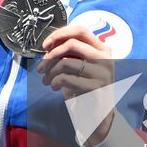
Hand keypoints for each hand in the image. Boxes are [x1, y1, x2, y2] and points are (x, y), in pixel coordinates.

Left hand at [37, 25, 116, 145]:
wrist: (97, 116)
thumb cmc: (85, 88)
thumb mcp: (79, 66)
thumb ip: (70, 53)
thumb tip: (49, 45)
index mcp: (102, 49)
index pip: (80, 30)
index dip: (60, 34)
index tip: (45, 45)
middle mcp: (106, 58)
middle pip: (72, 43)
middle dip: (51, 54)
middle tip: (41, 66)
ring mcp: (103, 73)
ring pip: (67, 62)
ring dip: (50, 71)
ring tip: (46, 80)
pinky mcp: (96, 87)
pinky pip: (67, 79)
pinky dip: (55, 82)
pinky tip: (54, 87)